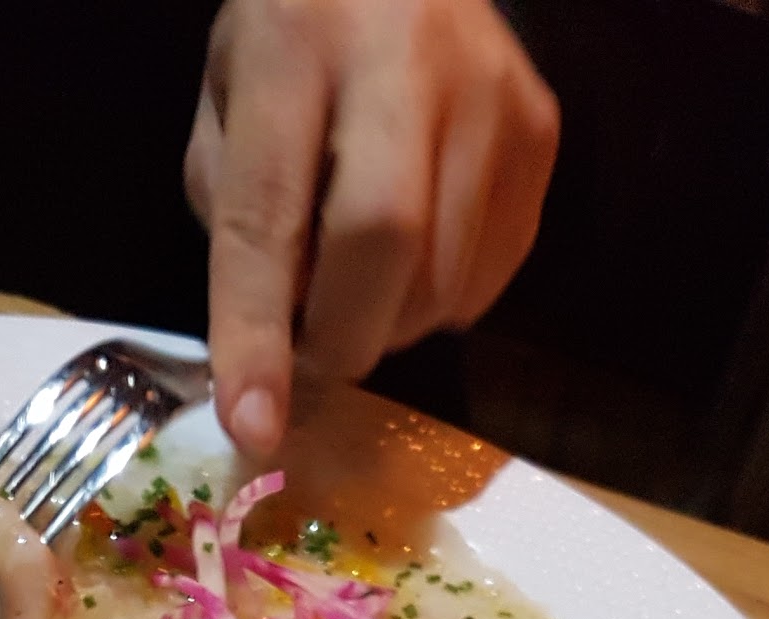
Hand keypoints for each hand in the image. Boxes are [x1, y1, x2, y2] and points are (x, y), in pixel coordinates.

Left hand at [185, 0, 557, 455]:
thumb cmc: (297, 41)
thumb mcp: (228, 108)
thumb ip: (238, 223)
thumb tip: (268, 357)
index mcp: (295, 44)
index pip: (270, 215)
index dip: (257, 334)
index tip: (253, 427)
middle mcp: (404, 55)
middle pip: (384, 243)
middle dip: (340, 338)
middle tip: (312, 357)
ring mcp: (489, 90)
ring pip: (444, 273)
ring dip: (389, 326)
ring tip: (358, 290)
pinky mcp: (540, 126)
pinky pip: (491, 271)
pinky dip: (440, 303)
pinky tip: (414, 260)